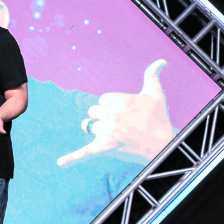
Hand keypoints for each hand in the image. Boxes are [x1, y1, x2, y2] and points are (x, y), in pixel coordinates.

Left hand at [57, 59, 175, 166]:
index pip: (102, 99)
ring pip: (89, 126)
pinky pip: (84, 152)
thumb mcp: (156, 94)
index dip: (112, 106)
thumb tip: (161, 60)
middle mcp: (112, 115)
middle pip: (93, 111)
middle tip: (121, 124)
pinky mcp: (105, 148)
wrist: (163, 145)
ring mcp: (107, 132)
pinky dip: (72, 158)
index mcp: (120, 101)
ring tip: (114, 134)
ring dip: (98, 130)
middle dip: (103, 117)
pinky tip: (60, 163)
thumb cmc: (159, 119)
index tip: (126, 112)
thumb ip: (152, 75)